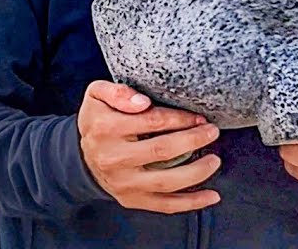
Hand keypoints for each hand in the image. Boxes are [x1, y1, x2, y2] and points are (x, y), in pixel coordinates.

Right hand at [78, 80, 222, 213]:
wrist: (83, 156)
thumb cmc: (98, 121)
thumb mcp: (97, 95)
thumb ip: (118, 92)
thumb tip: (143, 102)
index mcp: (105, 128)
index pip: (151, 121)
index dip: (180, 118)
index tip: (197, 117)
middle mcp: (112, 158)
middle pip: (162, 150)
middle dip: (193, 140)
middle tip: (212, 132)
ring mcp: (122, 182)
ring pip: (167, 181)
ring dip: (198, 171)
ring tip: (214, 160)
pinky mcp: (131, 200)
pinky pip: (165, 205)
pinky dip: (192, 203)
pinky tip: (212, 195)